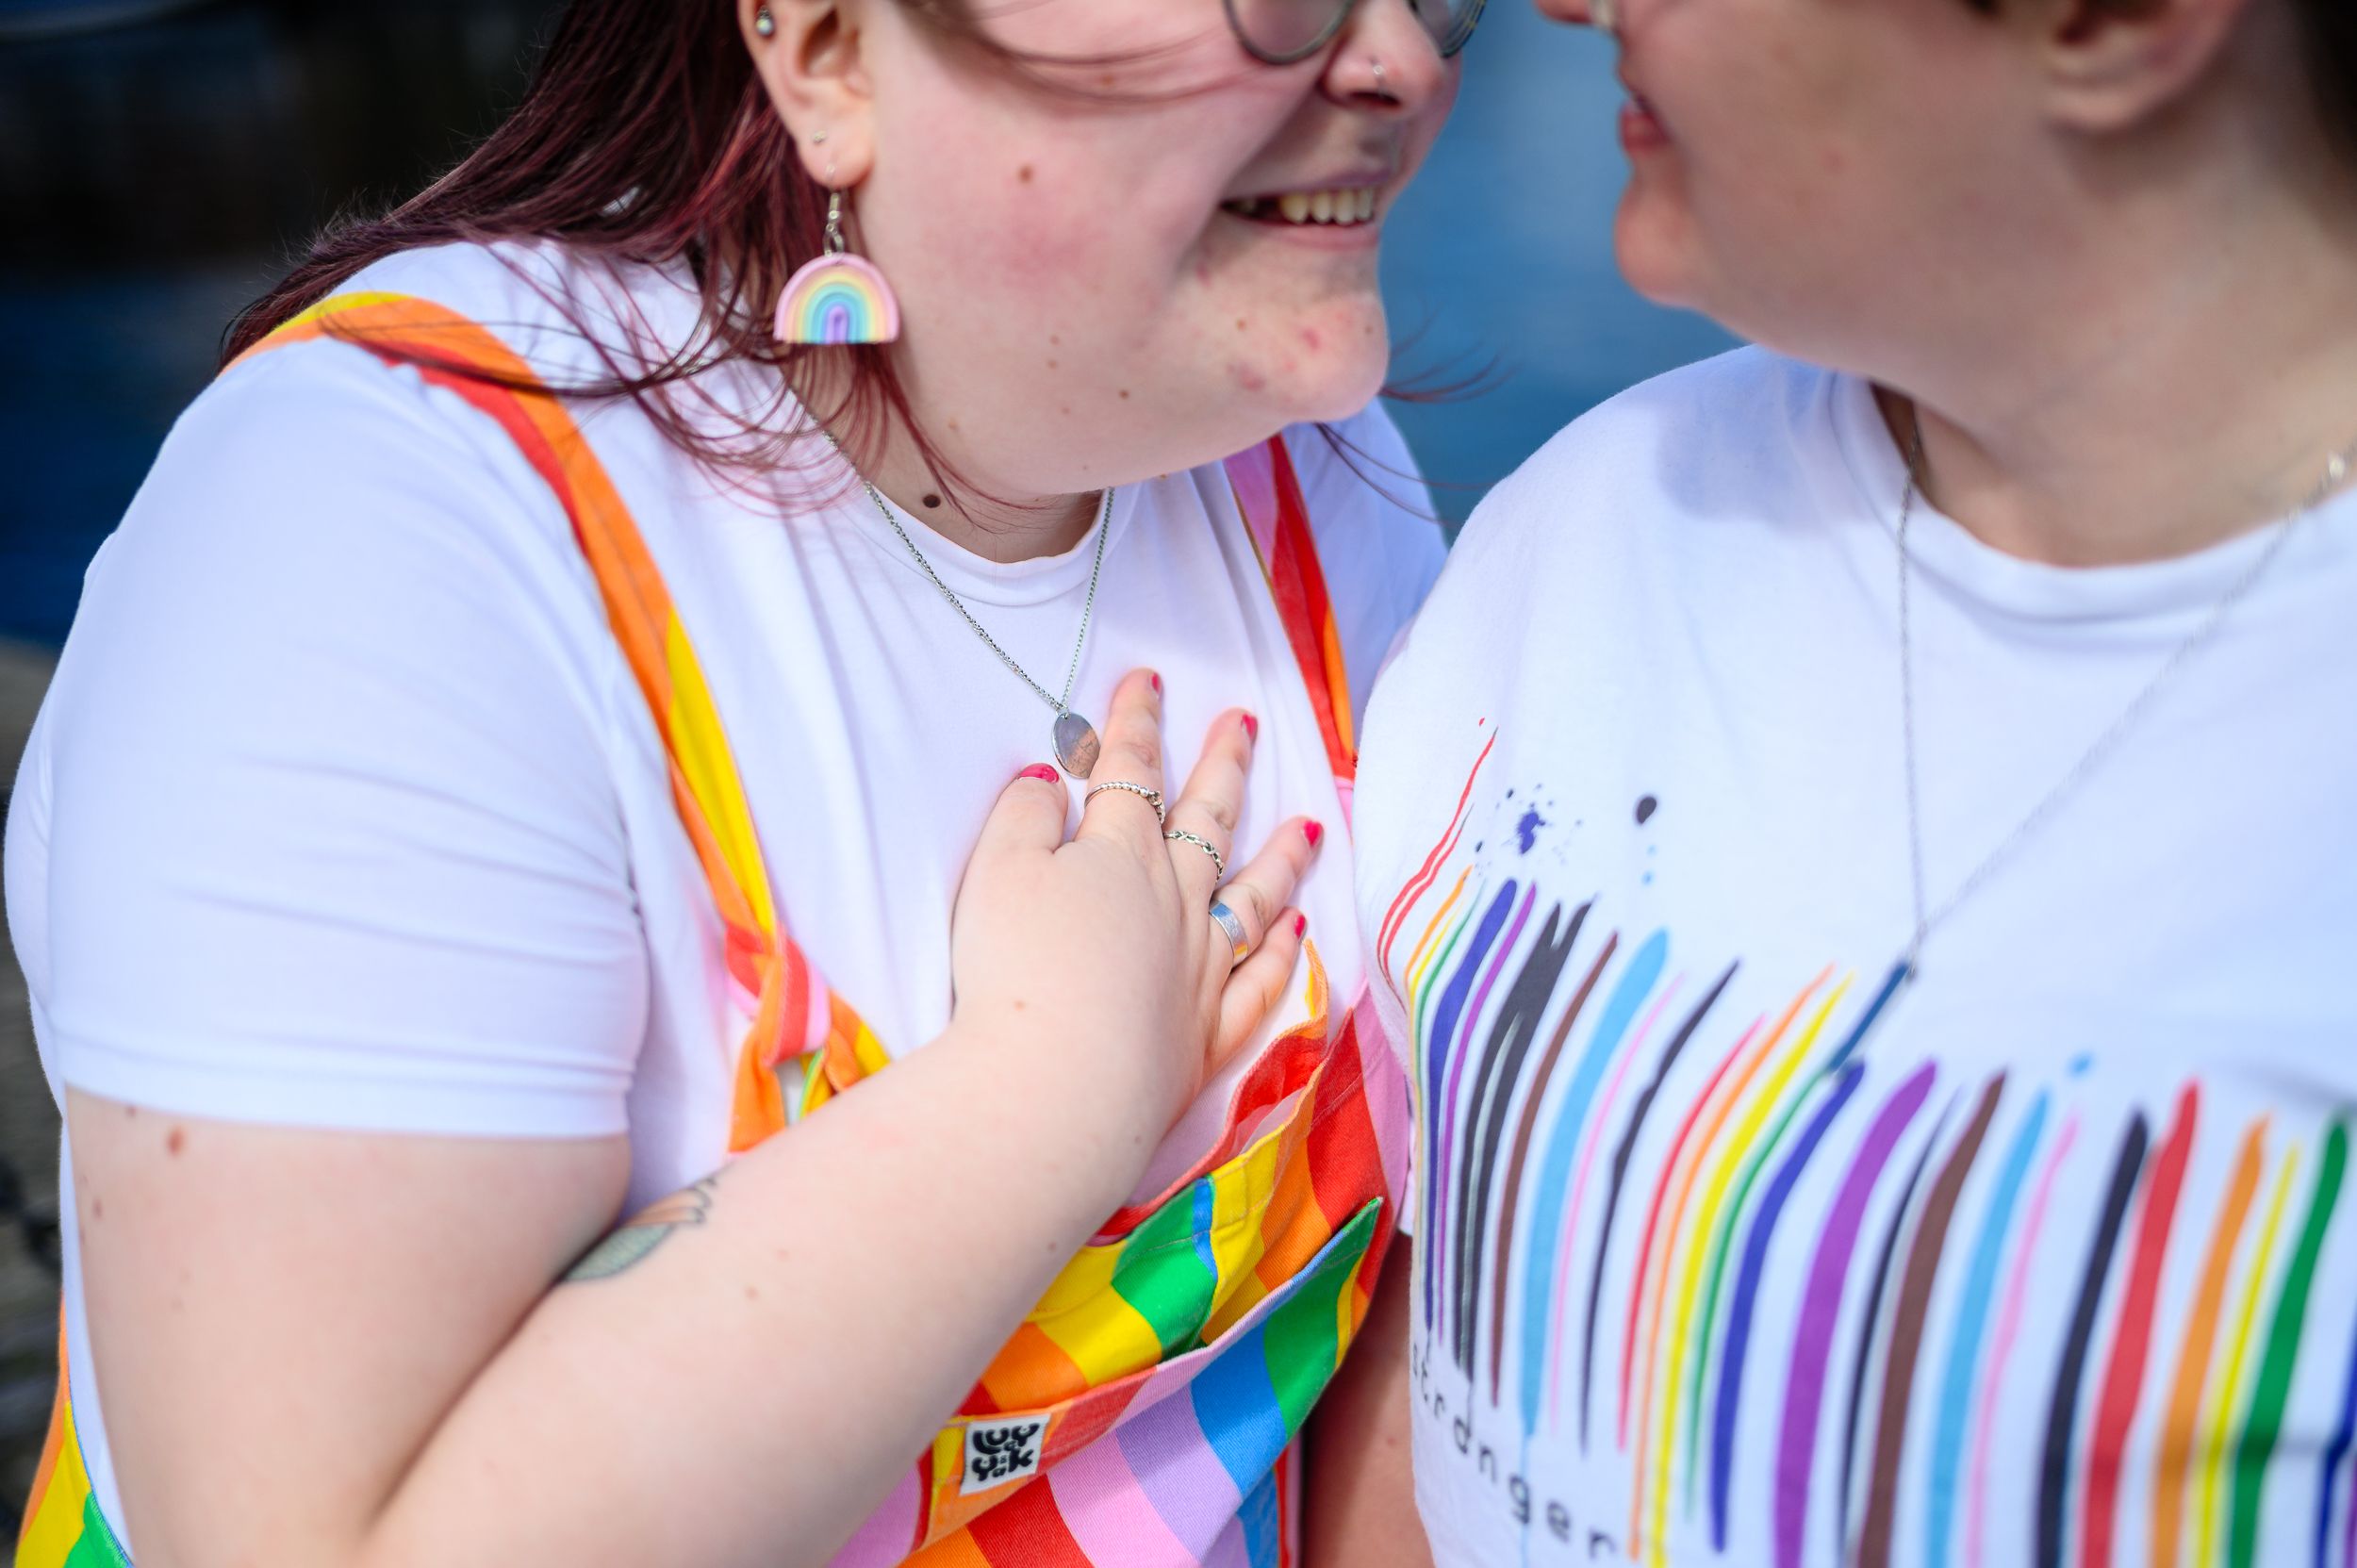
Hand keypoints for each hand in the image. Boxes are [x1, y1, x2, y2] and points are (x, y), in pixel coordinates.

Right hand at [949, 670, 1323, 1143]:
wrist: (1053, 1086)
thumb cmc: (1014, 971)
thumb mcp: (996, 873)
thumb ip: (1024, 818)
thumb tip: (1049, 783)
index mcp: (1119, 854)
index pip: (1130, 772)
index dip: (1137, 723)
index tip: (1151, 682)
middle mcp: (1174, 901)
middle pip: (1206, 820)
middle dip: (1224, 765)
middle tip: (1244, 723)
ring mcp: (1200, 968)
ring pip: (1252, 898)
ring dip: (1280, 856)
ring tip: (1308, 825)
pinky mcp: (1205, 1035)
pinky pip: (1259, 982)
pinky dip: (1284, 953)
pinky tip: (1298, 929)